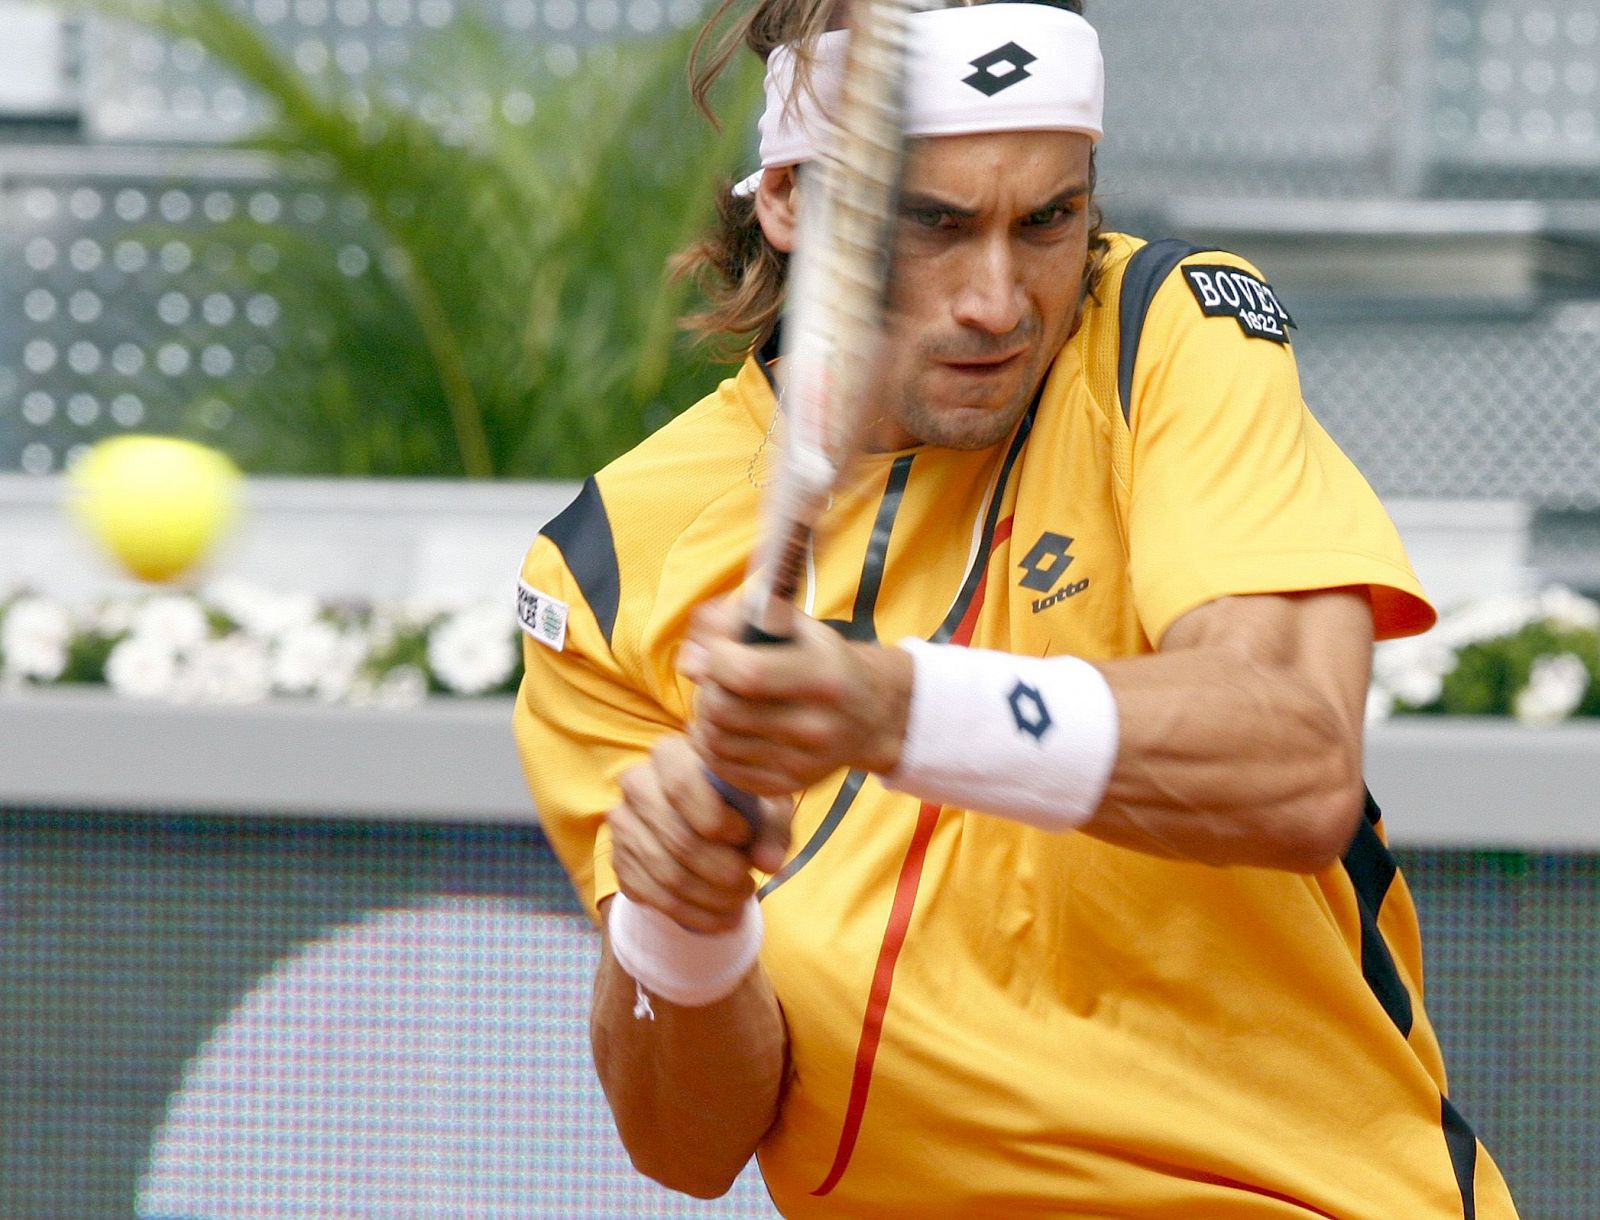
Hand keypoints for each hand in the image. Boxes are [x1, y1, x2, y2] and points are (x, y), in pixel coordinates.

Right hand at [610, 734, 791, 932]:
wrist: (702, 827)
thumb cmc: (741, 805)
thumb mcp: (765, 807)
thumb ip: (772, 829)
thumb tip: (769, 862)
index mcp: (671, 754)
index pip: (680, 785)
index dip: (716, 819)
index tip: (744, 837)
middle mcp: (637, 782)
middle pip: (676, 837)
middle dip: (720, 870)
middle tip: (748, 883)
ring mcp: (623, 823)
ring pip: (666, 873)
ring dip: (710, 898)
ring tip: (740, 900)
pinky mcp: (618, 860)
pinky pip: (653, 896)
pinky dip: (693, 914)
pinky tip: (721, 917)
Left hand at [679, 598, 913, 795]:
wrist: (871, 716)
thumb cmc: (823, 660)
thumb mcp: (795, 624)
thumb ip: (737, 622)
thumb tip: (690, 660)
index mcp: (823, 677)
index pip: (745, 673)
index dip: (718, 657)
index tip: (724, 651)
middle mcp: (815, 726)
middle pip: (722, 710)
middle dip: (709, 688)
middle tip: (719, 679)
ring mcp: (799, 764)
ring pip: (714, 741)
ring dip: (705, 717)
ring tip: (722, 701)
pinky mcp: (784, 787)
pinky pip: (721, 768)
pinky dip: (711, 745)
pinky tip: (727, 728)